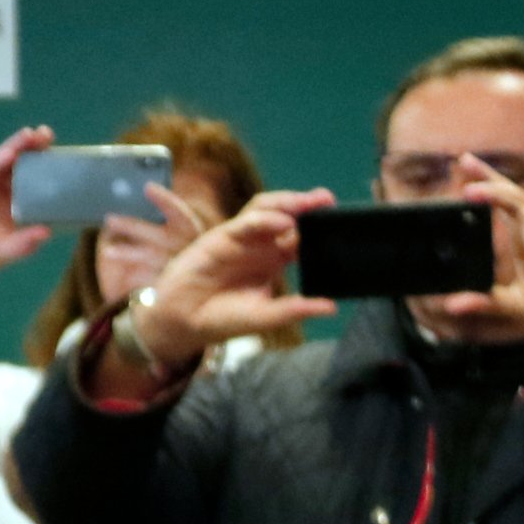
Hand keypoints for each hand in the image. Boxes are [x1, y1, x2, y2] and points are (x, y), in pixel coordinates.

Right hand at [0, 126, 56, 314]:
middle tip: (47, 134)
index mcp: (12, 211)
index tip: (68, 156)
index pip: (33, 185)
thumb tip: (46, 232)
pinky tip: (7, 154)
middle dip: (32, 150)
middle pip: (17, 168)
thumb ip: (20, 246)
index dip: (48, 169)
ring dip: (13, 149)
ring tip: (29, 136)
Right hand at [110, 188, 338, 381]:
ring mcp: (241, 238)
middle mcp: (260, 245)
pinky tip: (282, 222)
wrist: (183, 321)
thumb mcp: (264, 317)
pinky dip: (265, 219)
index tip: (341, 224)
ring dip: (288, 203)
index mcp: (274, 261)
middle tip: (328, 202)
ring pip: (267, 209)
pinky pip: (245, 222)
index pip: (302, 237)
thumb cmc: (221, 318)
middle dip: (308, 206)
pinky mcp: (222, 237)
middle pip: (288, 216)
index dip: (320, 229)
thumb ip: (295, 310)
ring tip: (310, 202)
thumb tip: (331, 307)